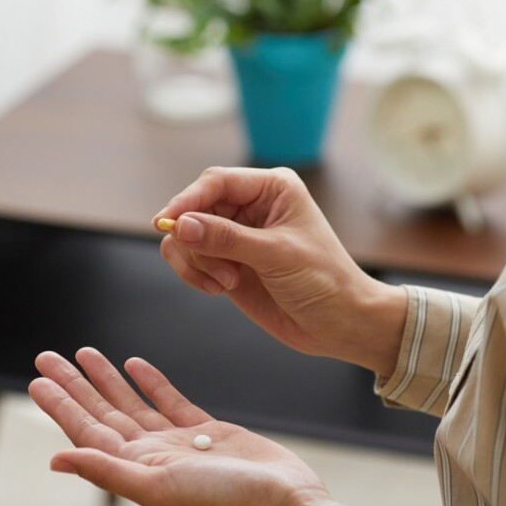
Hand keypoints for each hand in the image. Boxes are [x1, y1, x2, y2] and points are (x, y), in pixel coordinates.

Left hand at [29, 348, 330, 505]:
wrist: (282, 503)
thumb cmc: (224, 503)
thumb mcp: (156, 488)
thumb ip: (105, 470)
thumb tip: (56, 460)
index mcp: (135, 469)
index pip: (87, 431)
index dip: (61, 405)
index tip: (38, 379)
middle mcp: (151, 456)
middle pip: (103, 412)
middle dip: (75, 384)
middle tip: (48, 355)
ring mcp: (178, 444)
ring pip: (132, 404)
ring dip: (107, 379)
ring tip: (85, 353)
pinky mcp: (207, 432)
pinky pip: (170, 402)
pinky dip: (151, 382)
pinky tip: (135, 364)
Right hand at [154, 166, 406, 375]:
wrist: (340, 324)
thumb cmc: (324, 280)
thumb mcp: (276, 254)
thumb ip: (226, 238)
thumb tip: (180, 225)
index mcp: (271, 188)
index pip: (215, 181)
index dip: (186, 200)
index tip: (165, 223)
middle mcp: (250, 206)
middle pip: (194, 208)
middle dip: (195, 240)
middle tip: (218, 270)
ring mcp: (236, 235)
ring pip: (186, 235)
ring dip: (197, 262)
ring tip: (227, 282)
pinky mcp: (227, 262)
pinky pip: (190, 259)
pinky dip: (195, 274)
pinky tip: (221, 288)